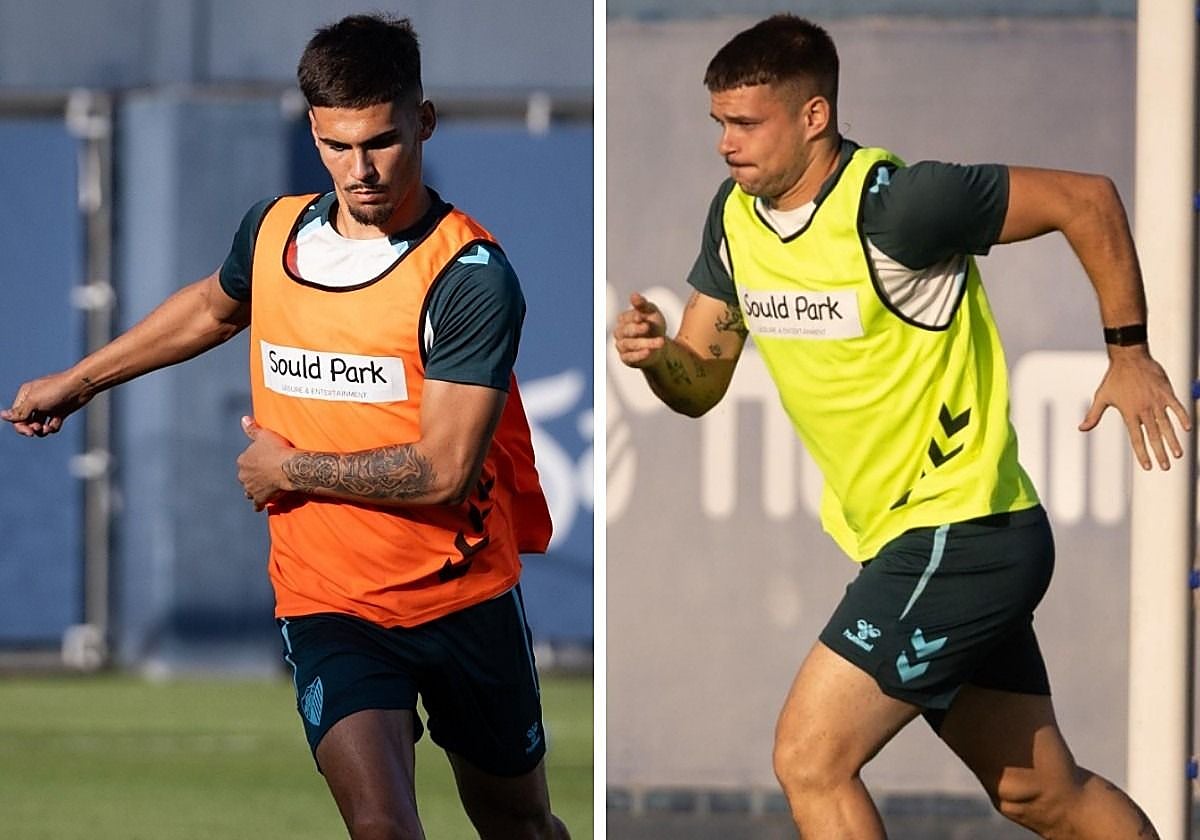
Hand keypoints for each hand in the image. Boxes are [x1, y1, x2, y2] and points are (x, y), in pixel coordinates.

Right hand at [1, 372, 90, 436]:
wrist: (81, 386)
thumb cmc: (57, 390)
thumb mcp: (34, 401)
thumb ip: (20, 412)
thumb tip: (3, 416)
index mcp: (25, 396)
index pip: (16, 416)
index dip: (20, 426)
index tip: (29, 432)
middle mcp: (35, 401)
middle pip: (26, 422)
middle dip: (31, 428)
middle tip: (38, 430)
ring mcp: (47, 407)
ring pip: (38, 425)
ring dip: (42, 430)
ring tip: (48, 429)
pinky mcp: (59, 412)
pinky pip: (51, 425)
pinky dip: (53, 427)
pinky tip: (56, 423)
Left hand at [236, 416, 294, 510]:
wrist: (289, 468)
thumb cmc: (278, 449)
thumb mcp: (265, 435)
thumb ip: (252, 429)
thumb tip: (243, 419)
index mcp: (243, 461)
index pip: (244, 461)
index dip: (253, 461)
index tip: (262, 460)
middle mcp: (243, 476)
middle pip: (245, 477)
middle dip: (252, 476)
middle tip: (264, 475)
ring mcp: (251, 489)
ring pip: (248, 491)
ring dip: (253, 490)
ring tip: (262, 489)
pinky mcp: (261, 499)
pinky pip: (257, 505)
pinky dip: (259, 505)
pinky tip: (262, 506)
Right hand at [613, 292, 667, 367]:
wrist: (660, 346)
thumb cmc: (654, 326)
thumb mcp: (652, 313)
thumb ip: (643, 305)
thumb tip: (633, 295)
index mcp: (624, 319)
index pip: (625, 318)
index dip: (632, 317)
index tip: (640, 317)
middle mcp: (620, 332)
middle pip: (626, 331)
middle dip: (637, 329)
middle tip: (648, 327)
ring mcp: (622, 346)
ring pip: (629, 344)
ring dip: (645, 343)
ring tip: (661, 342)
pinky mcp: (626, 358)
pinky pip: (629, 357)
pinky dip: (639, 355)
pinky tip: (648, 352)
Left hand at [1078, 347, 1191, 469]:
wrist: (1128, 358)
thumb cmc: (1114, 378)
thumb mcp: (1101, 397)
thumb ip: (1093, 415)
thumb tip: (1081, 428)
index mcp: (1129, 413)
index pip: (1136, 439)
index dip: (1142, 453)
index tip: (1148, 466)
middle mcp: (1143, 410)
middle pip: (1153, 436)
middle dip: (1160, 453)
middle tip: (1166, 467)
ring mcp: (1156, 401)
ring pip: (1167, 425)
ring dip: (1173, 441)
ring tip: (1178, 455)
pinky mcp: (1166, 392)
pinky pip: (1176, 407)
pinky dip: (1182, 417)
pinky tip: (1187, 428)